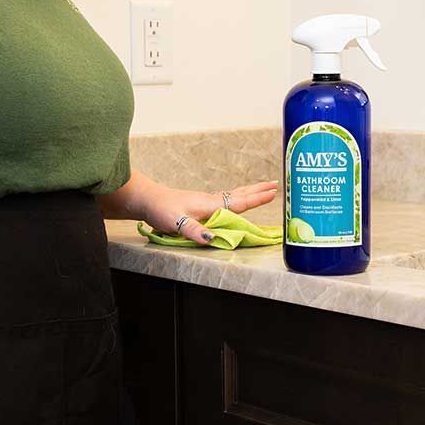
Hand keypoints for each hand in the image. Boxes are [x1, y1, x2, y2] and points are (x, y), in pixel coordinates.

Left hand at [139, 181, 278, 245]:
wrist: (146, 199)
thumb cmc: (161, 210)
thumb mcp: (176, 223)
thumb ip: (195, 231)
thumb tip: (213, 239)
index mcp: (210, 204)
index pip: (239, 202)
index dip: (257, 199)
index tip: (274, 192)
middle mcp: (211, 200)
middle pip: (240, 195)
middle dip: (259, 191)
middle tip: (277, 185)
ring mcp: (206, 201)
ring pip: (234, 195)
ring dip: (250, 192)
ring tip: (264, 189)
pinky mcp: (200, 204)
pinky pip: (226, 199)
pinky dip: (238, 197)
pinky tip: (237, 199)